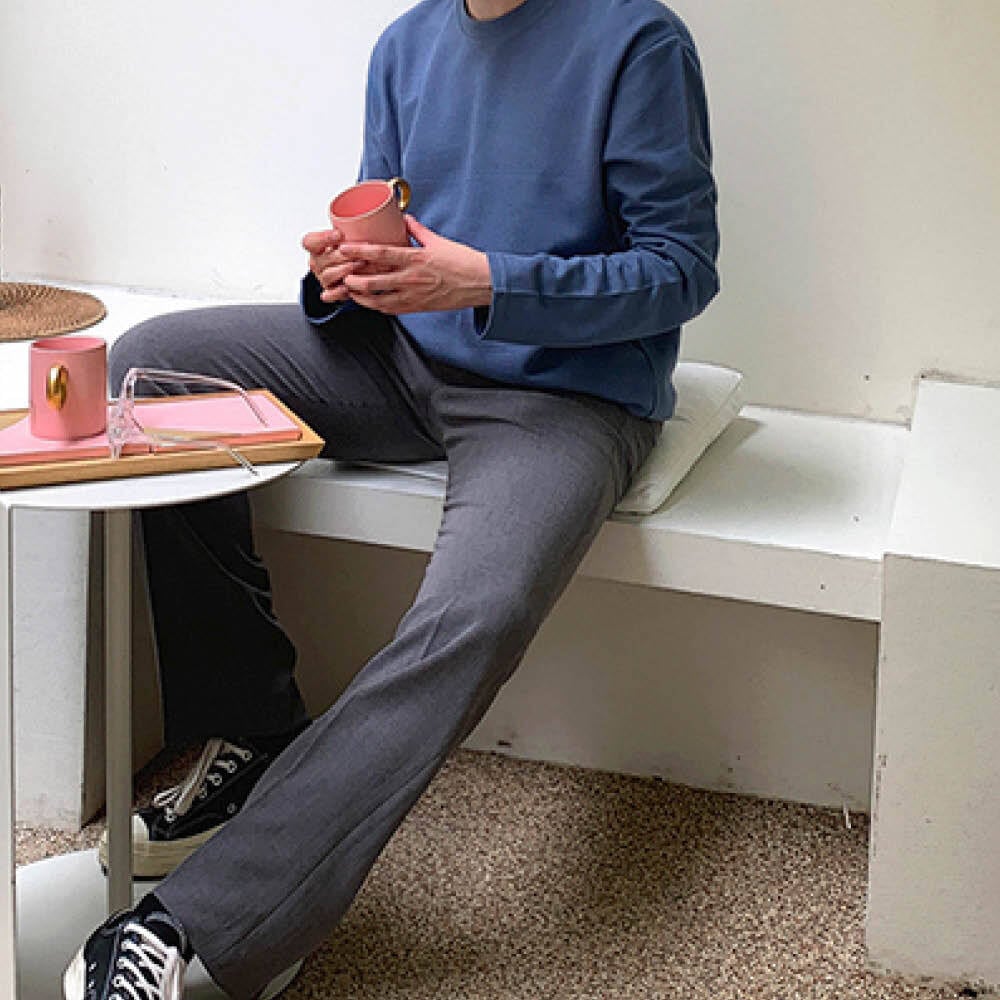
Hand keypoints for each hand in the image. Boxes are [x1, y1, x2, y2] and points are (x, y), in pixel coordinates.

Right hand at [301, 227, 360, 304]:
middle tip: (359, 252)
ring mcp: (323, 278)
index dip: (322, 238)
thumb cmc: (354, 251)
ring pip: (327, 276)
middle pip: (322, 259)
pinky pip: (329, 295)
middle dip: (342, 256)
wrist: (361, 272)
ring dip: (345, 270)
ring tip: (361, 265)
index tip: (339, 234)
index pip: (309, 241)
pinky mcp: (330, 293)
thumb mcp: (352, 236)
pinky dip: (338, 292)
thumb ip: (354, 228)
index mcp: (317, 247)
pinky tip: (348, 287)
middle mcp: (317, 263)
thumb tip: (376, 217)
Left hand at [337, 216, 491, 313]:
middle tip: (341, 274)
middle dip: (352, 279)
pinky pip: (391, 309)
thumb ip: (418, 231)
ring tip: (349, 290)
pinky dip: (376, 306)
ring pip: (378, 300)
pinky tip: (368, 302)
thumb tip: (404, 219)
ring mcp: (413, 296)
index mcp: (416, 259)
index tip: (344, 247)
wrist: (481, 284)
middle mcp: (411, 279)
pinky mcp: (417, 307)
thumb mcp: (438, 241)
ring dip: (360, 296)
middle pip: (373, 281)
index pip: (380, 254)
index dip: (358, 251)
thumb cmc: (463, 262)